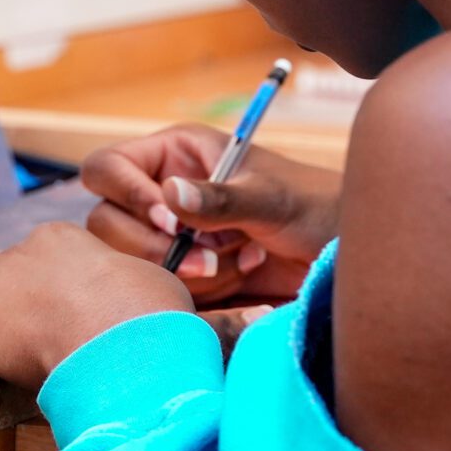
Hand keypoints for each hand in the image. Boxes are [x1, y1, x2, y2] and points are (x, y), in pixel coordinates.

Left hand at [0, 222, 190, 392]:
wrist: (118, 343)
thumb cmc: (145, 314)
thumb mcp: (151, 282)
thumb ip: (132, 282)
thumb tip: (145, 294)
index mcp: (56, 238)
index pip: (35, 254)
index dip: (38, 277)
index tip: (45, 294)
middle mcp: (16, 256)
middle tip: (4, 310)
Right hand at [81, 124, 340, 304]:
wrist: (344, 254)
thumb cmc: (316, 208)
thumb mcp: (272, 199)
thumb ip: (223, 198)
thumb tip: (170, 196)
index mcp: (172, 156)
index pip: (107, 168)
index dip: (127, 195)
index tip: (170, 222)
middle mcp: (160, 194)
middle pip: (106, 223)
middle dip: (154, 248)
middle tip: (206, 262)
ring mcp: (167, 239)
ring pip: (132, 265)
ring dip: (184, 273)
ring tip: (240, 263)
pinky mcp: (181, 276)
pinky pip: (162, 292)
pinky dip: (199, 294)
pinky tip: (243, 278)